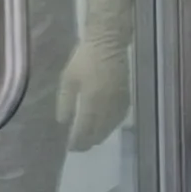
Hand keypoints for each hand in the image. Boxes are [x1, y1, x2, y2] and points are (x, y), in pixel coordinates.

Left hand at [59, 0, 135, 150]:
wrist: (108, 43)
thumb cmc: (84, 59)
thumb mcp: (68, 79)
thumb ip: (65, 102)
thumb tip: (64, 122)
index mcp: (91, 100)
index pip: (84, 129)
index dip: (77, 141)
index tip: (71, 148)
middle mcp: (107, 105)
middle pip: (99, 131)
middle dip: (88, 142)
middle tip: (79, 147)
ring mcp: (119, 101)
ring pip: (111, 127)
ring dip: (100, 136)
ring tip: (91, 141)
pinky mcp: (126, 96)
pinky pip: (120, 118)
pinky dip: (112, 126)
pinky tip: (106, 127)